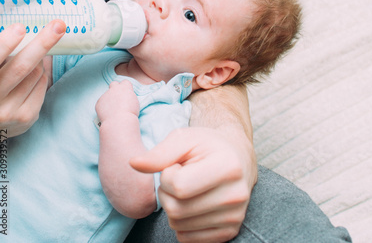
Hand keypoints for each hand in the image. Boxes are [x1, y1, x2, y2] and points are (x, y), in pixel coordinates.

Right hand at [0, 0, 65, 146]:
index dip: (3, 44)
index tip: (19, 27)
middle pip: (21, 67)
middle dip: (42, 44)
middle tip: (58, 25)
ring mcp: (8, 111)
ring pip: (35, 74)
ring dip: (38, 59)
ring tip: (31, 54)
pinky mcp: (26, 117)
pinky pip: (42, 85)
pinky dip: (42, 73)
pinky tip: (33, 72)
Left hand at [96, 80, 138, 121]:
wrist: (119, 121)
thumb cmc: (130, 114)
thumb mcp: (134, 101)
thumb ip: (128, 96)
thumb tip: (124, 96)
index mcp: (124, 88)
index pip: (125, 82)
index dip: (126, 87)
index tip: (126, 93)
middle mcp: (114, 89)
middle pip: (114, 84)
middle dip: (115, 89)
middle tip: (118, 98)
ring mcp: (105, 95)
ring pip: (107, 95)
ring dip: (110, 100)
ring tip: (114, 110)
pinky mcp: (99, 102)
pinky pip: (101, 103)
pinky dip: (104, 107)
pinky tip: (108, 113)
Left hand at [130, 126, 257, 242]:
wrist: (238, 158)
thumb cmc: (208, 146)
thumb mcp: (185, 139)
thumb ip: (160, 152)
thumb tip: (134, 164)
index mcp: (228, 167)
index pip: (179, 187)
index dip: (166, 176)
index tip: (175, 166)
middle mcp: (236, 195)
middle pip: (177, 210)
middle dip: (167, 194)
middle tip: (179, 178)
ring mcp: (234, 217)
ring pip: (179, 226)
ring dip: (174, 208)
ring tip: (188, 189)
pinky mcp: (229, 231)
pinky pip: (187, 239)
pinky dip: (181, 223)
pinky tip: (193, 204)